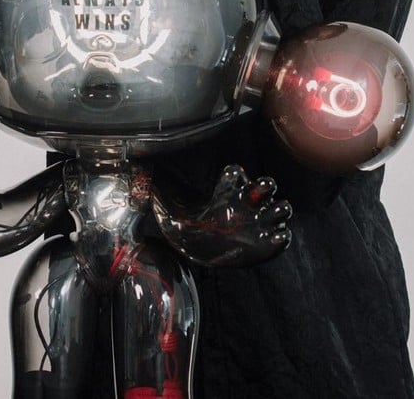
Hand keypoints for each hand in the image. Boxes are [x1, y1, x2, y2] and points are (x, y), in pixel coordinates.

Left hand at [152, 164, 291, 266]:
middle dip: (265, 187)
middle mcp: (246, 202)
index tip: (230, 176)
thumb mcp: (168, 202)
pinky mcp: (265, 244)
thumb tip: (132, 168)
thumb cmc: (186, 218)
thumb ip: (153, 184)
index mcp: (225, 189)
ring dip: (278, 210)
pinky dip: (280, 237)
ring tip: (271, 215)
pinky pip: (282, 238)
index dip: (234, 175)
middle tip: (258, 192)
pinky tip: (273, 238)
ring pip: (281, 209)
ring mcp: (258, 222)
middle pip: (266, 187)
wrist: (197, 245)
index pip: (235, 175)